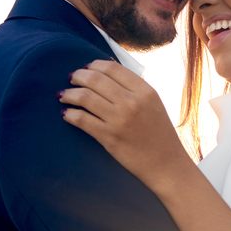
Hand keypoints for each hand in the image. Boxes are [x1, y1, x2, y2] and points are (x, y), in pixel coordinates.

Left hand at [59, 60, 192, 190]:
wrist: (166, 164)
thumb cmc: (160, 135)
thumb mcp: (154, 105)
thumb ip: (134, 89)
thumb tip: (107, 74)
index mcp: (145, 91)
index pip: (112, 68)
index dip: (93, 65)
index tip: (85, 69)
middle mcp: (132, 102)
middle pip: (95, 79)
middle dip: (77, 77)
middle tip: (71, 80)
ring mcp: (119, 119)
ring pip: (84, 97)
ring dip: (69, 94)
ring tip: (64, 96)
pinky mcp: (109, 137)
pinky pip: (81, 119)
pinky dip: (70, 114)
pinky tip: (67, 114)